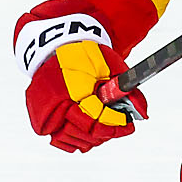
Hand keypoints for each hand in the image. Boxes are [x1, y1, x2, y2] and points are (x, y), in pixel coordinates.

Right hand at [26, 41, 146, 152]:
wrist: (57, 42)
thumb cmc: (84, 52)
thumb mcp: (110, 64)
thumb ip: (127, 89)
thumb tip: (142, 112)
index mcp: (73, 87)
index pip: (96, 119)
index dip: (115, 126)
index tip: (128, 126)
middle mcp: (56, 100)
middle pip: (83, 133)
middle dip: (105, 134)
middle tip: (117, 128)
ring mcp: (44, 108)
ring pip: (69, 138)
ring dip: (90, 138)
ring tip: (102, 129)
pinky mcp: (39, 114)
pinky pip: (56, 138)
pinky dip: (72, 139)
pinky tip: (84, 131)